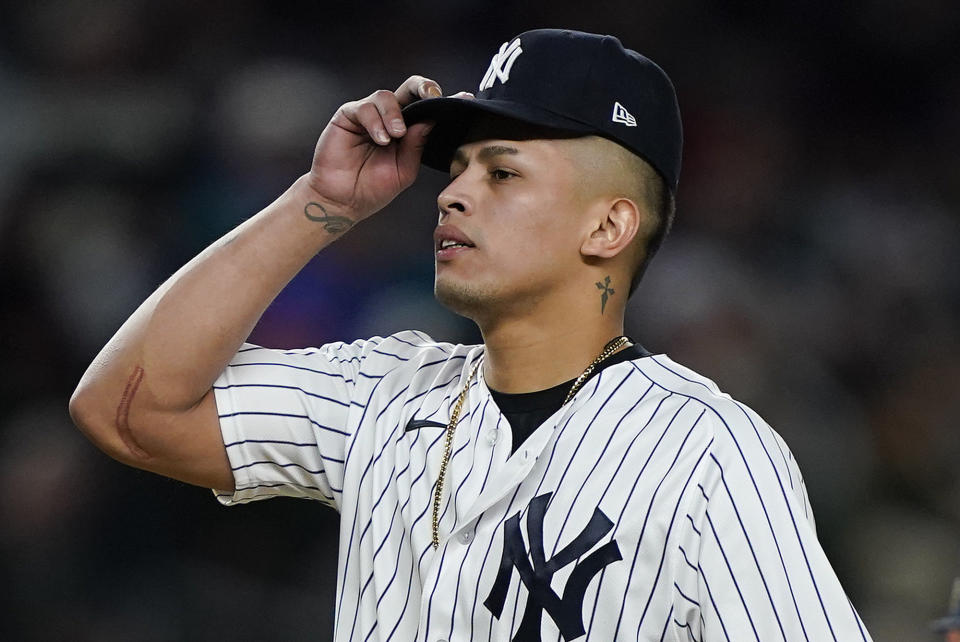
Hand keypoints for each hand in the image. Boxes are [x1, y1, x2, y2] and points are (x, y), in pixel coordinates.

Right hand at [306, 75, 441, 220]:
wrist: (343, 202)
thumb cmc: (372, 188)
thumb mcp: (405, 169)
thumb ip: (417, 145)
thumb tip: (432, 120)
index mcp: (407, 131)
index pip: (428, 109)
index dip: (445, 102)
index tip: (465, 99)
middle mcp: (390, 118)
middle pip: (410, 89)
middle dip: (424, 88)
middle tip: (433, 97)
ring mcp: (369, 115)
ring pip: (387, 97)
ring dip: (395, 115)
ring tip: (396, 136)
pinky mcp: (348, 116)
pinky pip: (365, 108)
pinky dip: (376, 122)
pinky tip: (381, 139)